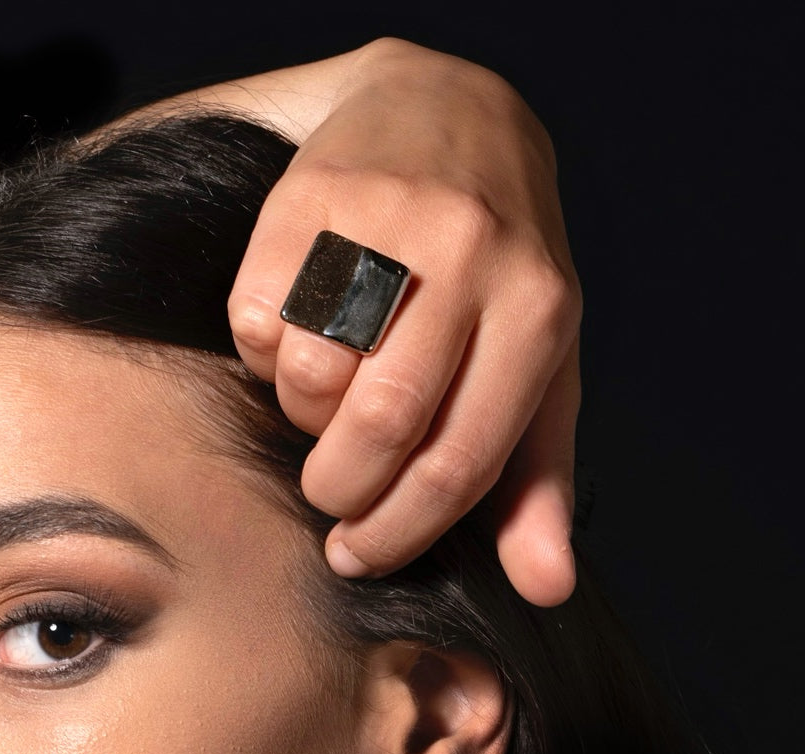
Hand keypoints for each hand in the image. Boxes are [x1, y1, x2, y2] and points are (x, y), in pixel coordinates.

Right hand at [131, 39, 581, 605]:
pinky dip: (264, 354)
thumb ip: (536, 480)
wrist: (448, 113)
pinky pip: (258, 320)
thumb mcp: (541, 366)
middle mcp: (470, 257)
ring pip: (312, 373)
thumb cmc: (502, 266)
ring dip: (302, 412)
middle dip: (340, 486)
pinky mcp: (311, 195)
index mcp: (539, 313)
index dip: (399, 531)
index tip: (356, 558)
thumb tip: (546, 589)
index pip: (461, 460)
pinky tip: (296, 333)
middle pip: (383, 421)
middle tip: (330, 491)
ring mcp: (389, 217)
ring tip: (325, 391)